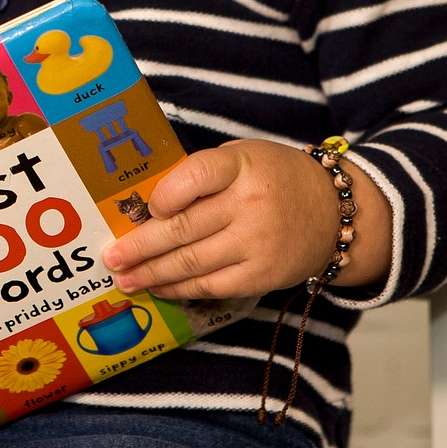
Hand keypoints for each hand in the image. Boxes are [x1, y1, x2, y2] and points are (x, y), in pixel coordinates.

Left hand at [100, 140, 391, 300]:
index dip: (165, 194)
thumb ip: (202, 175)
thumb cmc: (274, 179)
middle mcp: (250, 204)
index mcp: (242, 165)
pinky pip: (211, 285)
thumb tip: (145, 205)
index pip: (195, 176)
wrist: (335, 213)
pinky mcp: (262, 276)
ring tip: (124, 278)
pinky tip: (159, 287)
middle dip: (140, 245)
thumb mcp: (243, 158)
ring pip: (191, 263)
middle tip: (111, 257)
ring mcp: (257, 243)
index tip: (146, 207)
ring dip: (151, 273)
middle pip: (183, 227)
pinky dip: (180, 289)